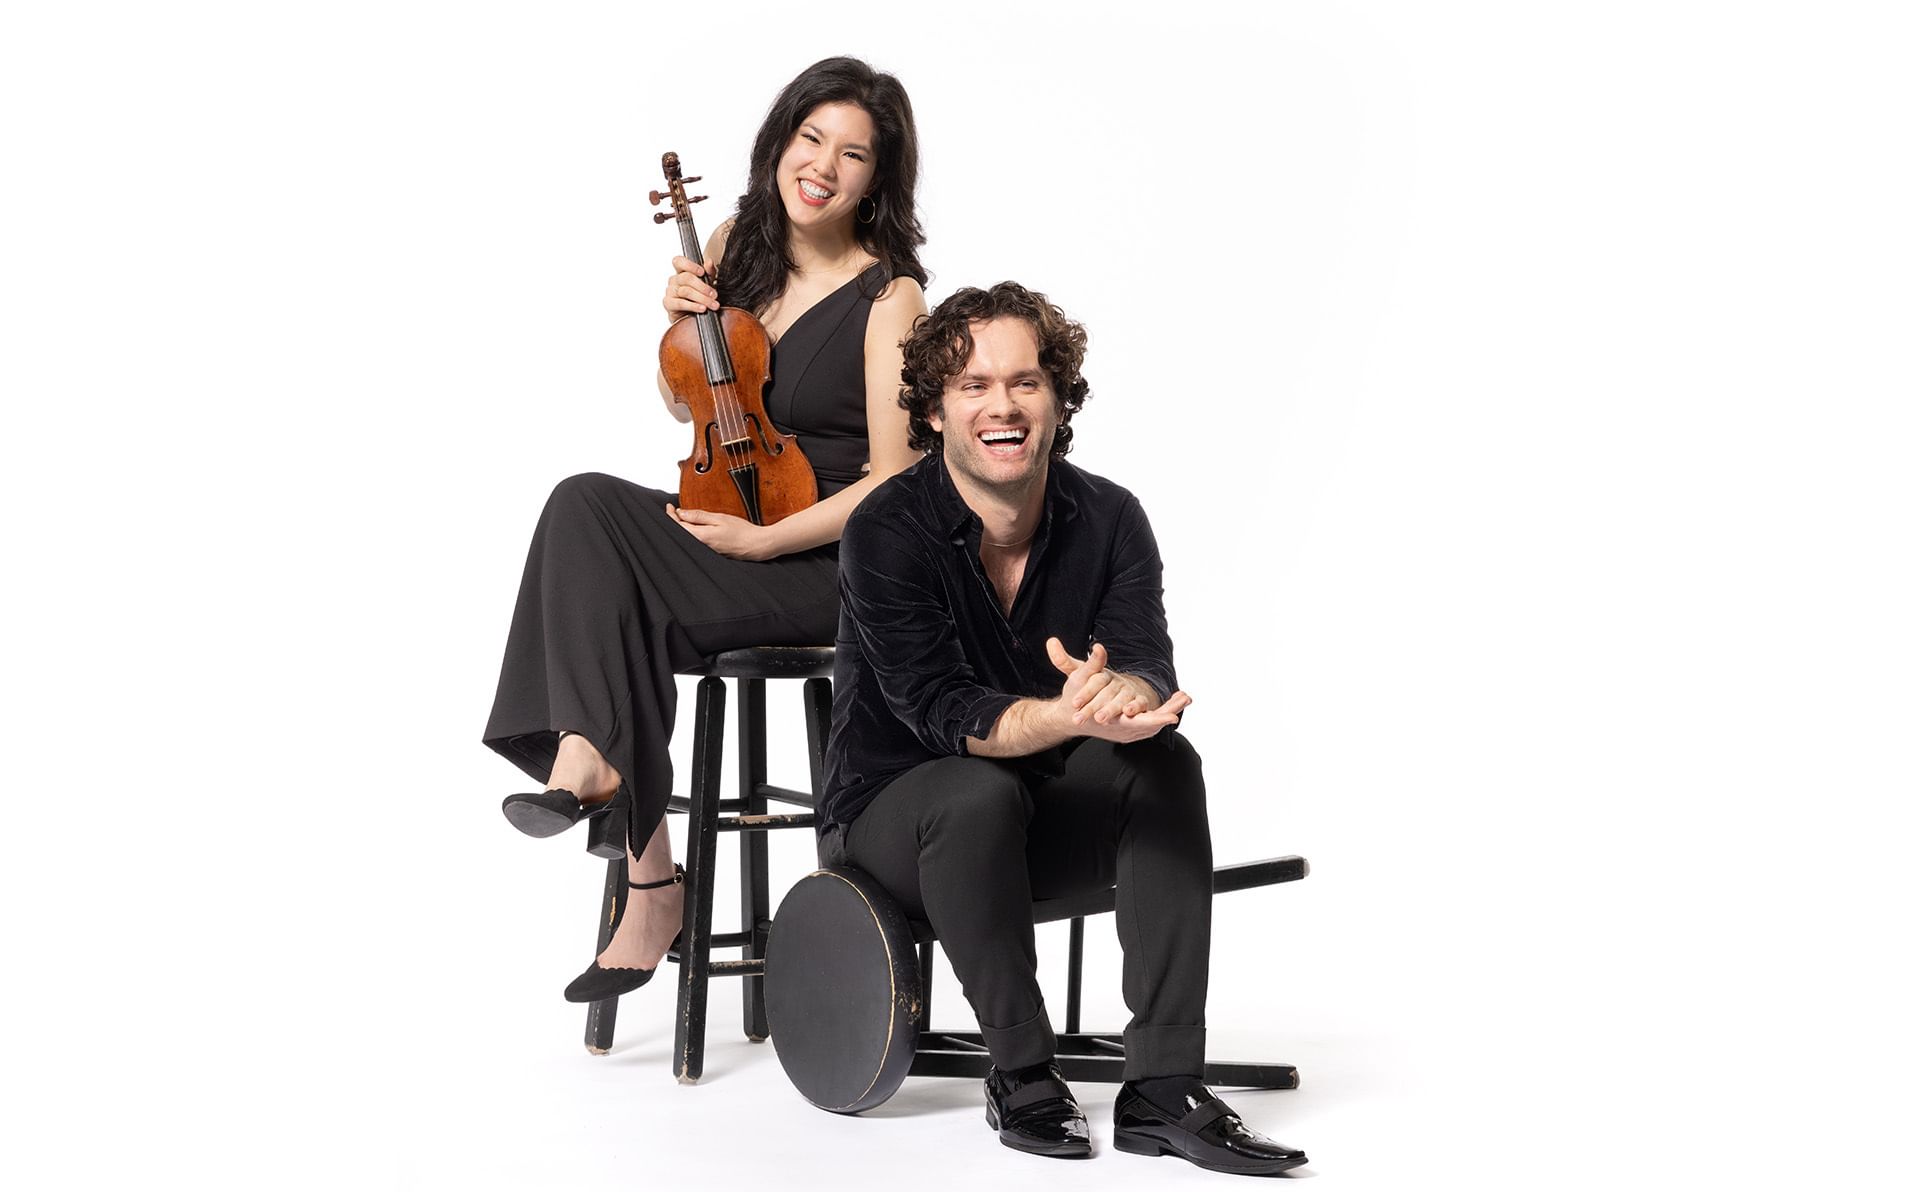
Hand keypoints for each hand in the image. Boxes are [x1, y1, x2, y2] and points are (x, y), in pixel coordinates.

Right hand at [663, 256, 719, 319]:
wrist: (693, 317)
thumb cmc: (698, 297)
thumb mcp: (707, 283)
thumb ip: (709, 272)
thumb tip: (709, 262)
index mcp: (681, 272)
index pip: (679, 261)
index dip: (690, 265)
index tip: (702, 272)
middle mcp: (674, 280)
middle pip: (686, 278)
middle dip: (703, 287)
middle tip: (714, 294)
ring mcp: (670, 291)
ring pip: (686, 291)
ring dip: (702, 298)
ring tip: (712, 304)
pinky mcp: (668, 303)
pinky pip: (680, 303)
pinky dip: (693, 306)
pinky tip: (702, 308)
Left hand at [666, 503, 773, 560]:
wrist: (756, 545)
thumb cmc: (742, 531)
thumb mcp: (719, 518)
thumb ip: (699, 516)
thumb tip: (681, 513)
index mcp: (701, 537)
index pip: (678, 526)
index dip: (671, 516)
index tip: (669, 507)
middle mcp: (700, 546)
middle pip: (680, 533)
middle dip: (674, 521)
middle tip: (673, 510)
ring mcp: (705, 551)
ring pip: (687, 538)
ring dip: (682, 528)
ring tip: (682, 517)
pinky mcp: (710, 553)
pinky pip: (695, 542)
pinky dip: (691, 533)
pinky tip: (694, 528)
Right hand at [1045, 638, 1190, 742]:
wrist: (1070, 717)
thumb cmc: (1073, 699)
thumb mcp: (1080, 680)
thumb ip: (1091, 664)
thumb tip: (1099, 647)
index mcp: (1112, 722)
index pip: (1140, 723)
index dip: (1157, 720)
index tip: (1173, 717)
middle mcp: (1121, 730)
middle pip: (1152, 724)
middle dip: (1169, 710)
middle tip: (1186, 698)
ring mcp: (1126, 731)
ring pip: (1153, 723)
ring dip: (1169, 709)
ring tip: (1185, 696)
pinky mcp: (1129, 728)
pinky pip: (1150, 720)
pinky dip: (1163, 711)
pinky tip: (1175, 699)